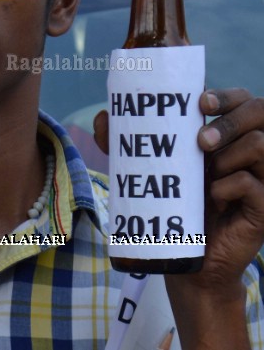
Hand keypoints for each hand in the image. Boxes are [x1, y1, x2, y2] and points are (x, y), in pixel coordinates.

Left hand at [95, 88, 263, 346]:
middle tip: (201, 141)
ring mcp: (260, 177)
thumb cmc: (170, 206)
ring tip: (206, 176)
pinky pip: (252, 183)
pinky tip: (213, 197)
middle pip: (259, 113)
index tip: (200, 102)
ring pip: (259, 145)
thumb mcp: (146, 171)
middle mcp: (247, 152)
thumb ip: (124, 145)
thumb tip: (103, 116)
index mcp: (226, 137)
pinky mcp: (262, 206)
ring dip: (228, 156)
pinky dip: (230, 186)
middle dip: (229, 122)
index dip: (227, 95)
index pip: (242, 100)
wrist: (182, 256)